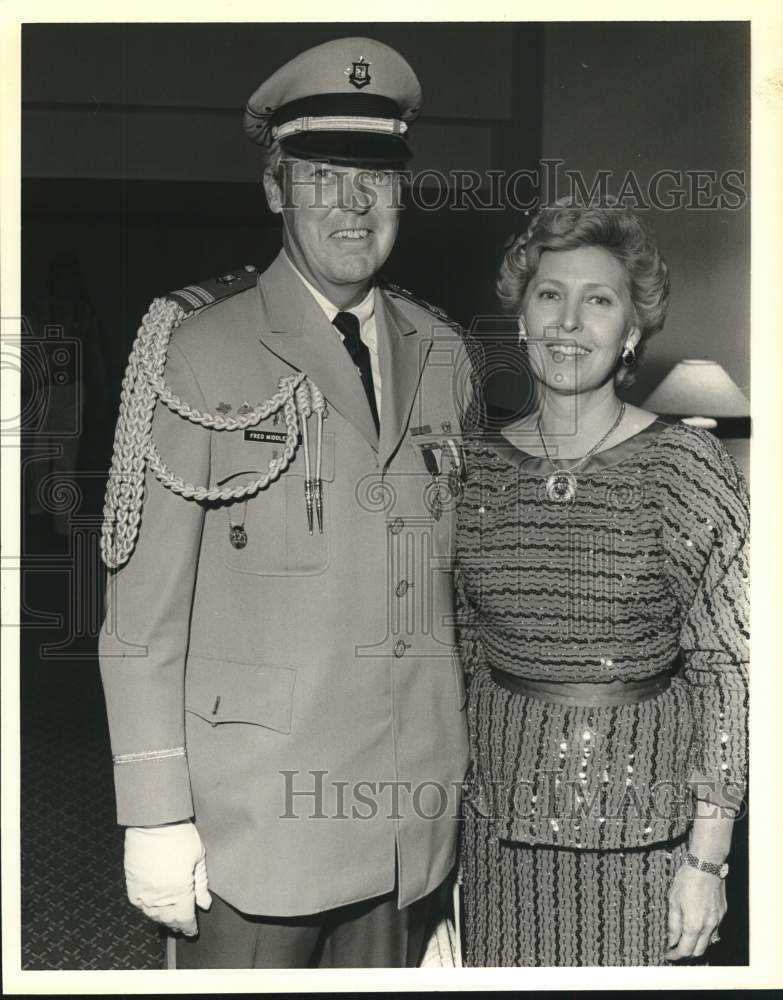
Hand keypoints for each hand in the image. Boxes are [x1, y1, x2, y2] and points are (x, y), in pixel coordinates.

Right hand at [124, 821, 212, 935]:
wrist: (153, 821)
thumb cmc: (180, 836)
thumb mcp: (198, 858)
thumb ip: (201, 884)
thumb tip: (204, 904)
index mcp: (179, 891)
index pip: (184, 918)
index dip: (188, 927)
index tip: (192, 931)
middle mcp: (160, 896)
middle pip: (168, 919)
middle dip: (176, 924)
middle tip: (182, 927)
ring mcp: (143, 891)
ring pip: (152, 914)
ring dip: (162, 919)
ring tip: (169, 920)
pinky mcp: (131, 883)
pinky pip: (139, 904)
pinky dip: (147, 910)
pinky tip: (152, 909)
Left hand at [665, 862, 726, 960]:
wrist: (706, 865)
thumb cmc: (687, 880)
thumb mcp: (673, 901)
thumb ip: (673, 924)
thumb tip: (672, 940)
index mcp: (694, 924)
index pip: (685, 950)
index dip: (675, 955)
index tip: (668, 954)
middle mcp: (709, 926)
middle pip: (699, 951)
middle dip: (686, 954)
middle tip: (675, 949)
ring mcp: (718, 920)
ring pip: (708, 942)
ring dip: (696, 944)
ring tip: (685, 939)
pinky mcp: (722, 914)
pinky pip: (714, 930)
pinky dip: (704, 934)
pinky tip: (696, 927)